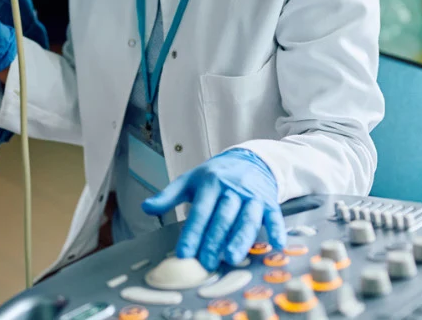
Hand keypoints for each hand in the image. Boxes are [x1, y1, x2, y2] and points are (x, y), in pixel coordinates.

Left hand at [141, 149, 284, 269]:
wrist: (249, 159)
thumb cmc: (215, 175)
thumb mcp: (190, 181)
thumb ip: (168, 196)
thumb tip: (145, 208)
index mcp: (209, 183)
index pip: (199, 211)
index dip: (192, 232)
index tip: (184, 253)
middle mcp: (231, 189)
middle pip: (222, 217)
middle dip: (214, 240)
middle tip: (206, 262)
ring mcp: (252, 195)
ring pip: (246, 218)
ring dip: (240, 238)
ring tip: (232, 257)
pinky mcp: (268, 201)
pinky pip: (273, 216)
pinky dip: (277, 229)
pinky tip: (275, 244)